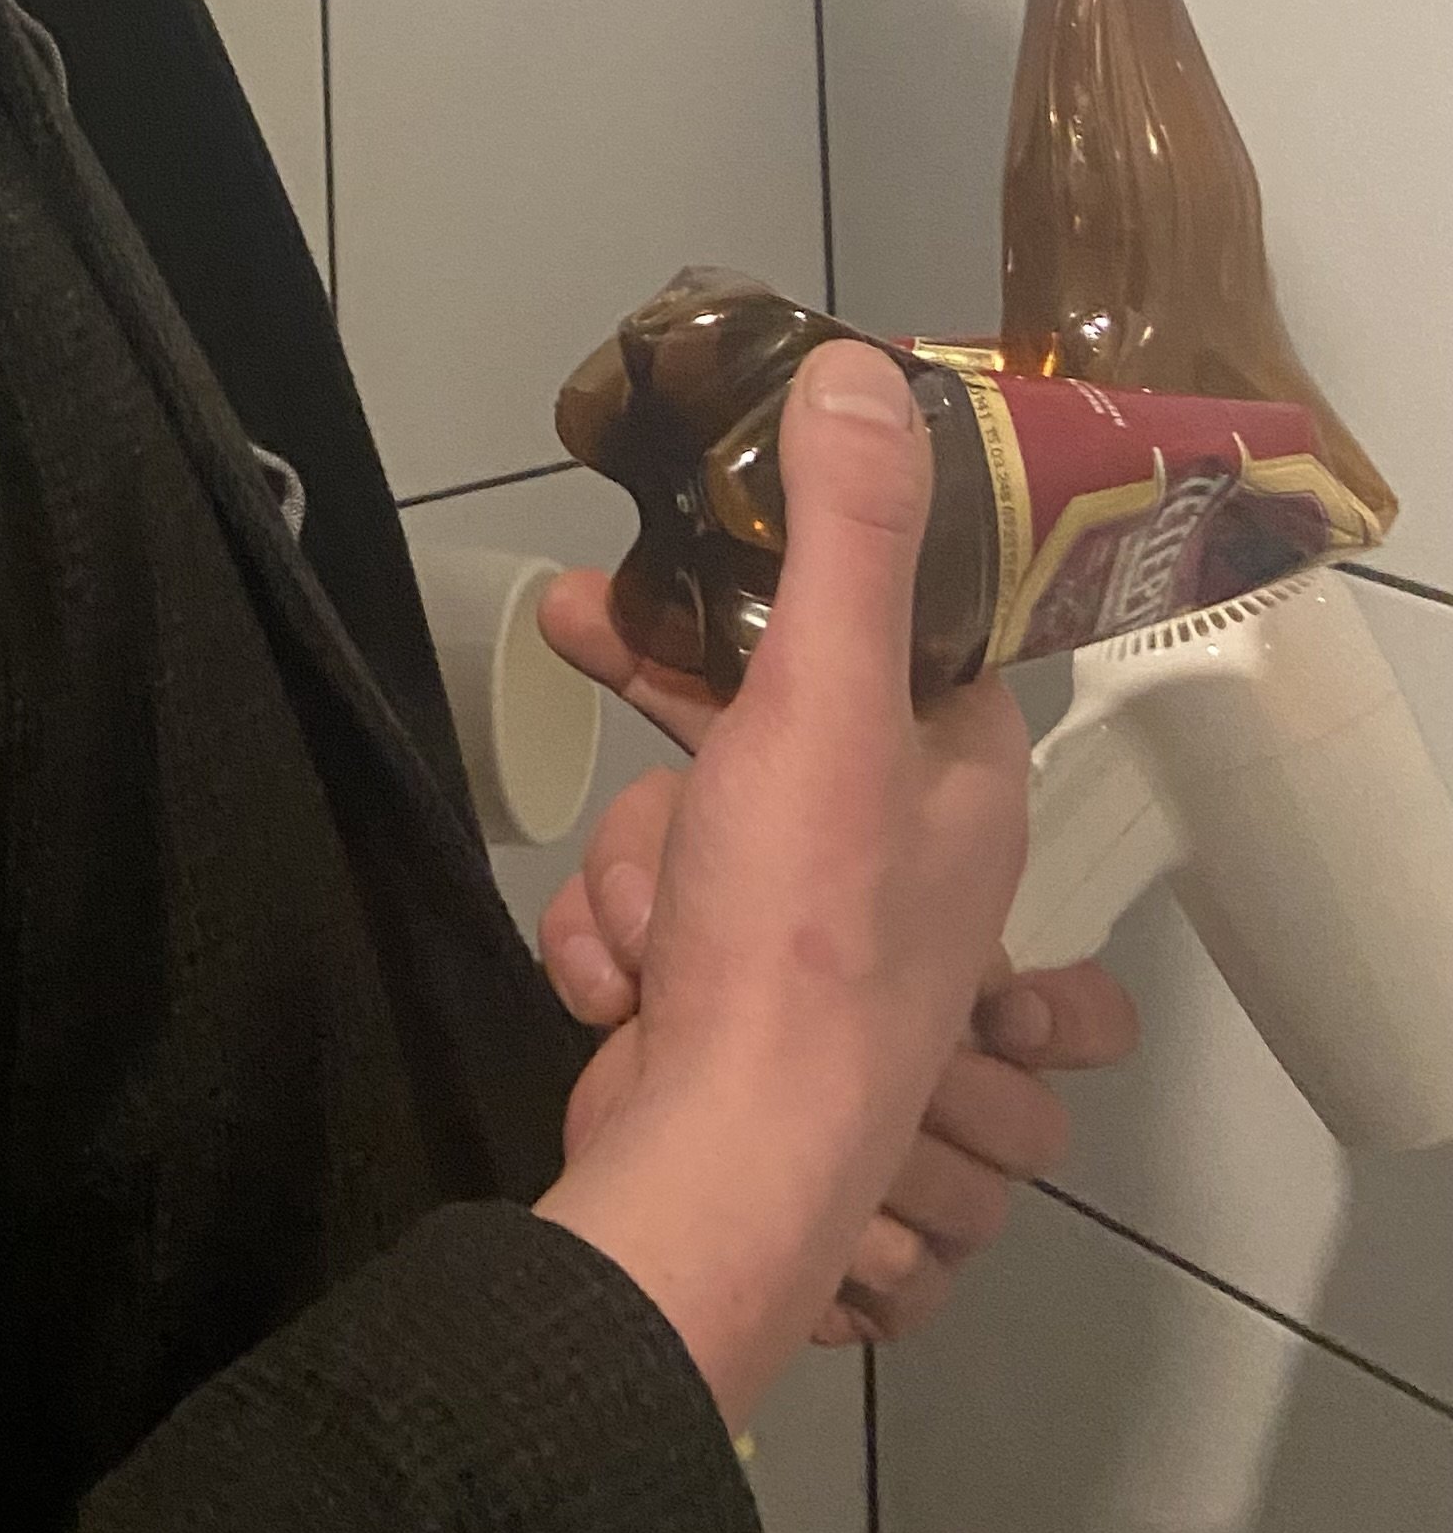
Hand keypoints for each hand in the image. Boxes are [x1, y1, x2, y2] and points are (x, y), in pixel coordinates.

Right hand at [527, 339, 1035, 1428]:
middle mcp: (904, 853)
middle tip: (572, 625)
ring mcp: (812, 931)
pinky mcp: (727, 991)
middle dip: (662, 703)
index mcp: (960, 777)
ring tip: (636, 920)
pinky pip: (647, 903)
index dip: (789, 566)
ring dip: (631, 853)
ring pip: (681, 809)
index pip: (889, 621)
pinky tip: (614, 975)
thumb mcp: (823, 701)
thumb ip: (840, 534)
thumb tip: (859, 370)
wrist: (721, 1162)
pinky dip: (612, 930)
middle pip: (758, 711)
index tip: (701, 523)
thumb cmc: (800, 932)